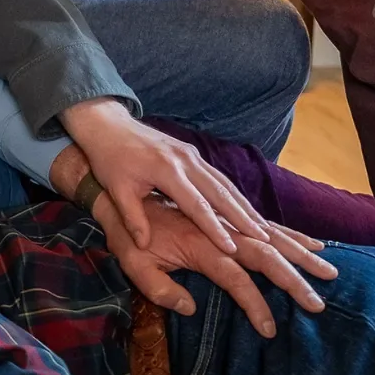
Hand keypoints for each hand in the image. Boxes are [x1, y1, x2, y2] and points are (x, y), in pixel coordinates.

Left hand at [55, 102, 271, 252]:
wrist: (109, 126)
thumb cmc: (110, 160)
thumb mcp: (116, 190)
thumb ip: (133, 218)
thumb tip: (144, 246)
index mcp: (166, 171)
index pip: (196, 205)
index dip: (214, 228)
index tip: (231, 248)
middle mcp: (185, 161)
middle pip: (220, 193)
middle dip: (243, 218)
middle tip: (265, 240)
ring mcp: (192, 155)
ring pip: (224, 184)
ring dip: (245, 206)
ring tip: (264, 229)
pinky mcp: (193, 154)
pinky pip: (218, 177)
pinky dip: (234, 194)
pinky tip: (246, 210)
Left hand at [90, 192, 335, 338]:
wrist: (113, 157)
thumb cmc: (118, 215)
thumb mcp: (125, 251)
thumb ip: (155, 282)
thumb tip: (188, 307)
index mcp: (192, 228)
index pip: (231, 268)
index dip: (251, 298)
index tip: (269, 326)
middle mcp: (214, 211)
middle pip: (261, 243)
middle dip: (292, 272)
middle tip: (317, 300)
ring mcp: (218, 196)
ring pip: (265, 224)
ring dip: (297, 247)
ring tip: (327, 267)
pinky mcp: (218, 188)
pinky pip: (256, 211)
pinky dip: (282, 227)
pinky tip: (307, 240)